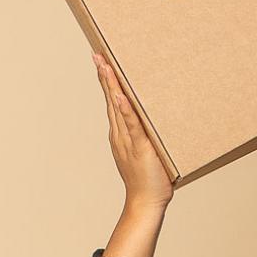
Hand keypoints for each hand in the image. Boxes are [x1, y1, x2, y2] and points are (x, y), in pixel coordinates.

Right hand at [92, 51, 173, 209]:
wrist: (146, 202)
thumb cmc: (150, 179)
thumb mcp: (149, 150)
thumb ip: (149, 135)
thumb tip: (158, 119)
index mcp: (121, 133)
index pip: (113, 101)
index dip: (107, 81)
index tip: (102, 61)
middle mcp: (120, 134)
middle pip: (110, 99)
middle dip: (104, 76)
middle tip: (98, 53)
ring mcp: (128, 141)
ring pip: (117, 108)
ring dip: (111, 86)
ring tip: (105, 65)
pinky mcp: (140, 148)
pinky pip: (132, 126)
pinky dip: (126, 111)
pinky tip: (121, 96)